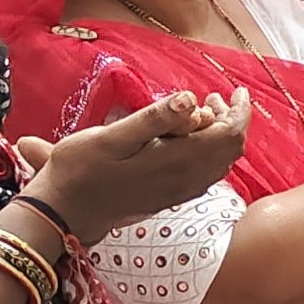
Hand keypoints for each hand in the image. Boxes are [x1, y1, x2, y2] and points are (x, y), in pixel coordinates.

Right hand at [18, 92, 252, 240]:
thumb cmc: (79, 170)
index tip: (235, 90)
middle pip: (230, 149)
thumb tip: (190, 98)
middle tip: (213, 97)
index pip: (229, 135)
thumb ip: (154, 118)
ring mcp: (180, 192)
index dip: (239, 111)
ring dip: (219, 135)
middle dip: (230, 119)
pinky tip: (190, 139)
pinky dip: (209, 151)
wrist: (64, 213)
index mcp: (177, 162)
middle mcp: (186, 180)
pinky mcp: (171, 197)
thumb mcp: (111, 137)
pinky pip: (207, 173)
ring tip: (203, 111)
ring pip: (220, 162)